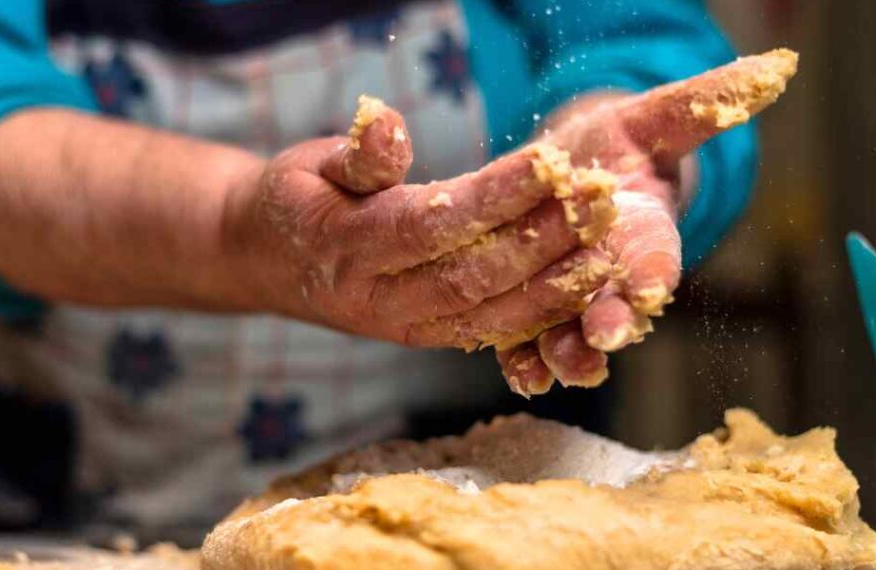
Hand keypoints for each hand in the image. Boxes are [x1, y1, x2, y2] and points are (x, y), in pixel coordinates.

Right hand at [224, 96, 611, 339]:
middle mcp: (376, 298)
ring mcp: (401, 326)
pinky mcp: (423, 337)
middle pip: (473, 275)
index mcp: (347, 246)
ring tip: (608, 243)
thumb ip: (357, 154)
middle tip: (599, 199)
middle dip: (543, 240)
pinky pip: (488, 331)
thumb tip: (388, 124)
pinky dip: (539, 313)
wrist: (267, 263)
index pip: (433, 223)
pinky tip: (583, 284)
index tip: (551, 163)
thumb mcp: (310, 163)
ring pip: (489, 313)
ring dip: (554, 282)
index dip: (494, 198)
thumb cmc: (298, 200)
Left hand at [406, 49, 798, 395]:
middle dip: (611, 324)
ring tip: (555, 366)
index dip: (654, 273)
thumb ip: (702, 104)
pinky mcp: (529, 319)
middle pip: (617, 311)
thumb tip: (776, 68)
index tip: (651, 287)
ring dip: (567, 356)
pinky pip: (528, 350)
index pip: (657, 260)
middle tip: (603, 335)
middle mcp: (613, 281)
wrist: (567, 182)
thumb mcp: (652, 121)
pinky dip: (524, 363)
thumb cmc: (615, 149)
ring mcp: (572, 306)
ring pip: (574, 342)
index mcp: (648, 239)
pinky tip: (519, 370)